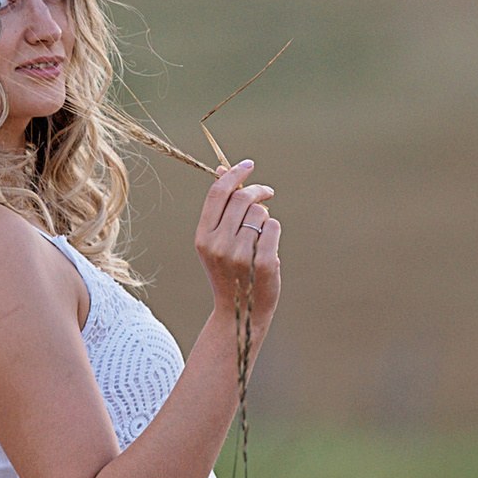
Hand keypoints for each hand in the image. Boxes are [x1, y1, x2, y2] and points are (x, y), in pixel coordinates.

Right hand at [194, 158, 280, 352]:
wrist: (240, 313)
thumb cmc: (230, 271)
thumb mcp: (216, 241)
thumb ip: (221, 208)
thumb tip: (223, 170)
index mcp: (203, 237)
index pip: (219, 194)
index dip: (234, 174)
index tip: (248, 164)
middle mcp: (218, 245)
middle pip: (242, 199)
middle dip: (257, 191)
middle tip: (267, 193)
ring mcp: (241, 255)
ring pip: (260, 213)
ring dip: (264, 218)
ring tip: (259, 237)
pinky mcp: (263, 263)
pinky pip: (274, 227)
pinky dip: (274, 232)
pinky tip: (267, 248)